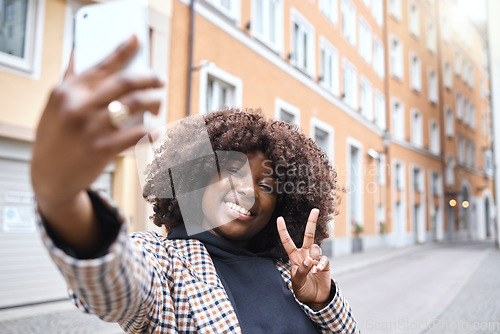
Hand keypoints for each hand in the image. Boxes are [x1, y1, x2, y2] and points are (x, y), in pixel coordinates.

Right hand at [31, 35, 163, 204]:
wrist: (49, 175)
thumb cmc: (55, 137)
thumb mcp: (55, 105)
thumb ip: (70, 79)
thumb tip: (79, 51)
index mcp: (68, 91)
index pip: (101, 64)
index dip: (123, 50)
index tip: (137, 39)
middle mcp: (79, 106)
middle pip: (126, 82)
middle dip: (149, 77)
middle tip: (159, 80)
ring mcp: (91, 128)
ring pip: (136, 105)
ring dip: (154, 102)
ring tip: (157, 104)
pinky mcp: (102, 149)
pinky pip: (137, 134)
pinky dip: (152, 131)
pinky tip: (157, 131)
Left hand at [277, 209, 331, 309]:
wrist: (315, 299)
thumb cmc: (302, 290)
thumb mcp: (297, 282)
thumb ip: (301, 271)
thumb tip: (309, 260)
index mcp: (294, 257)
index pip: (287, 241)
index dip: (283, 230)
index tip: (279, 218)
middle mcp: (305, 254)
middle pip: (308, 235)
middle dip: (312, 222)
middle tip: (315, 210)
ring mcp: (315, 258)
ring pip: (316, 248)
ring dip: (314, 258)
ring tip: (313, 271)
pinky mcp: (324, 263)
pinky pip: (323, 259)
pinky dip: (320, 264)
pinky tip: (318, 271)